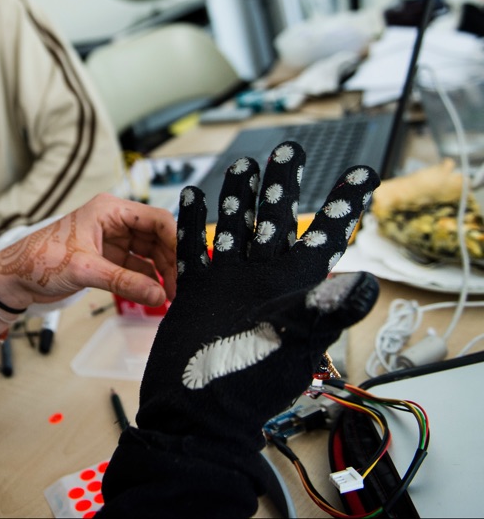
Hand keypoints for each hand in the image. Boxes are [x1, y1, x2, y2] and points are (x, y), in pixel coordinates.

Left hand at [0, 193, 176, 310]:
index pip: (155, 219)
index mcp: (109, 210)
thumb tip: (159, 294)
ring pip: (150, 254)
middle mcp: (114, 221)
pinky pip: (137, 267)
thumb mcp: (84, 270)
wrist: (13, 278)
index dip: (176, 240)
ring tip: (172, 296)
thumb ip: (124, 282)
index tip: (190, 264)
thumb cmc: (39, 260)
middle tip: (183, 287)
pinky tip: (157, 296)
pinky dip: (147, 281)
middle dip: (172, 261)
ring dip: (162, 273)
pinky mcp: (108, 259)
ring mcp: (112, 240)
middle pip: (157, 237)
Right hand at [133, 142, 380, 454]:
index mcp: (292, 288)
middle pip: (275, 218)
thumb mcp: (291, 343)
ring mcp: (227, 284)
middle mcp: (262, 280)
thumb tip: (367, 283)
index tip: (363, 174)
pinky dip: (191, 223)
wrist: (195, 409)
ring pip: (234, 227)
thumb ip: (323, 310)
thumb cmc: (246, 384)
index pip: (325, 236)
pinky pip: (192, 248)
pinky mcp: (195, 292)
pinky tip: (192, 197)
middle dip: (283, 183)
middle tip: (289, 149)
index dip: (345, 205)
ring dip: (239, 196)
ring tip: (244, 164)